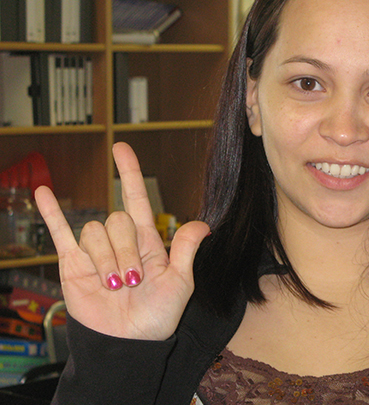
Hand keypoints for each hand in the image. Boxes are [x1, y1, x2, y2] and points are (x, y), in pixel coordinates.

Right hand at [35, 142, 209, 340]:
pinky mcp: (73, 264)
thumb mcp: (180, 283)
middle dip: (125, 251)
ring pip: (93, 232)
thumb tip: (203, 224)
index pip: (136, 199)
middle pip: (116, 221)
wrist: (128, 343)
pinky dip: (51, 213)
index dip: (129, 173)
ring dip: (105, 260)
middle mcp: (121, 241)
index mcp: (148, 241)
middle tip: (132, 281)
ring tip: (113, 286)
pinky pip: (60, 233)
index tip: (121, 149)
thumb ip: (186, 250)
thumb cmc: (157, 315)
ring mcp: (96, 251)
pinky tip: (42, 191)